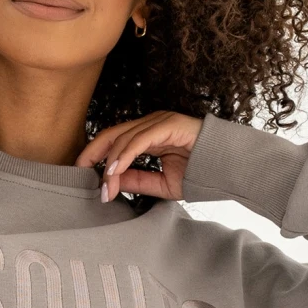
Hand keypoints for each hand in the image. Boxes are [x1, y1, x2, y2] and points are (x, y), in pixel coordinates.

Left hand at [74, 111, 202, 201]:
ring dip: (111, 164)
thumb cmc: (198, 174)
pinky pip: (140, 139)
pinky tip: (115, 170)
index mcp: (147, 136)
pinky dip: (125, 155)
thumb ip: (137, 180)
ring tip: (105, 186)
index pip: (114, 140)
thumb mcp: (160, 183)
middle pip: (112, 134)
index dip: (95, 154)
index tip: (82, 173)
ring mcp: (159, 122)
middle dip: (93, 153)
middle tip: (80, 172)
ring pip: (124, 138)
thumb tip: (112, 182)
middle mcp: (150, 125)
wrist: (227, 169)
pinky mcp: (168, 124)